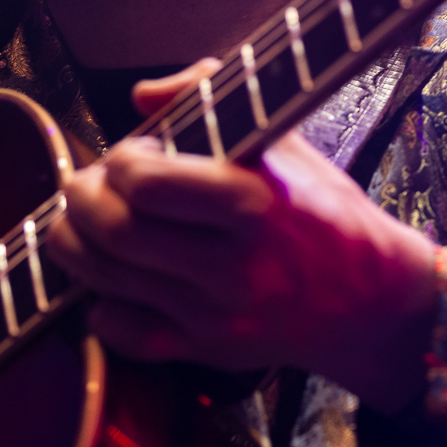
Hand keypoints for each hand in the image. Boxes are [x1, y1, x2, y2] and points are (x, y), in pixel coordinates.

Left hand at [48, 62, 439, 410]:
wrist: (371, 300)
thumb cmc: (321, 209)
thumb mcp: (283, 138)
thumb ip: (211, 96)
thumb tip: (143, 96)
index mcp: (254, 199)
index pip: (147, 183)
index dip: (121, 161)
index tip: (131, 154)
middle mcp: (234, 262)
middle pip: (116, 232)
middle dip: (80, 201)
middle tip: (84, 186)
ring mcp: (218, 312)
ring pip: (107, 280)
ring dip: (74, 245)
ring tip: (80, 222)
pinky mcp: (208, 350)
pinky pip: (123, 333)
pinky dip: (100, 305)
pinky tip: (113, 281)